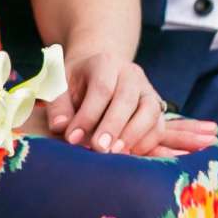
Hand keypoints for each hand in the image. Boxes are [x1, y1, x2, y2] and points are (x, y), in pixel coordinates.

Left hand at [40, 52, 197, 155]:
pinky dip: (147, 142)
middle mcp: (131, 74)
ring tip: (115, 153)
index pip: (101, 89)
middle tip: (99, 149)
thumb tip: (60, 127)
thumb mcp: (61, 85)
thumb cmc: (77, 81)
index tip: (73, 138)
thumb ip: (58, 106)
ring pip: (150, 112)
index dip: (88, 116)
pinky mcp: (157, 107)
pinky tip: (129, 154)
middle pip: (127, 100)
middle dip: (112, 127)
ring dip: (134, 135)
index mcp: (105, 63)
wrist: (100, 70)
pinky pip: (159, 126)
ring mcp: (147, 90)